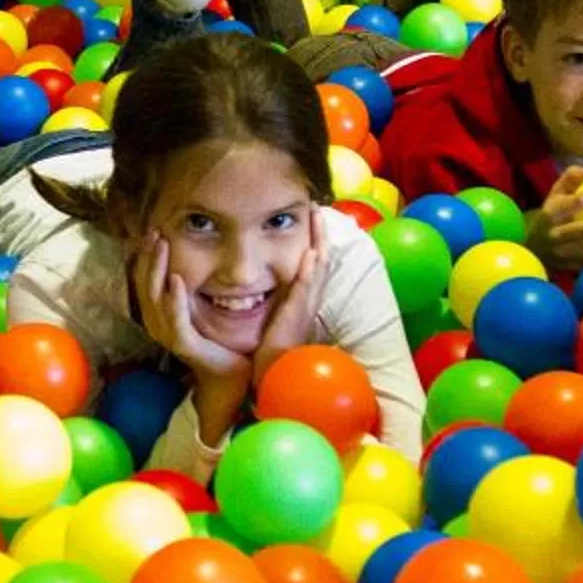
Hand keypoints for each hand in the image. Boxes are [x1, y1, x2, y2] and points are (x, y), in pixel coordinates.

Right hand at [132, 236, 249, 385]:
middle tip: (155, 232)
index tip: (154, 231)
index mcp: (159, 315)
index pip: (145, 280)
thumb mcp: (199, 311)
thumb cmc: (217, 342)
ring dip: (158, 268)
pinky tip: (176, 279)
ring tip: (162, 245)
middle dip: (150, 256)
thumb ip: (191, 291)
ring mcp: (168, 334)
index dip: (147, 256)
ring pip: (155, 296)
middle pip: (145, 284)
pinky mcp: (183, 343)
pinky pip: (175, 317)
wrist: (228, 375)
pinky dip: (174, 297)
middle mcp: (157, 324)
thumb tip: (190, 263)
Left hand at [249, 231, 326, 383]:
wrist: (271, 375)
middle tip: (317, 208)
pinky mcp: (298, 316)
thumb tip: (261, 285)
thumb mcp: (273, 318)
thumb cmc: (268, 351)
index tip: (310, 219)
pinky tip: (311, 253)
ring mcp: (306, 307)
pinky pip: (307, 289)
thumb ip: (273, 301)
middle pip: (321, 259)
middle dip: (320, 233)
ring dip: (319, 242)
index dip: (314, 240)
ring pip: (319, 268)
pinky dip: (311, 270)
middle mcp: (309, 300)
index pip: (312, 264)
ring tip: (317, 218)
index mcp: (303, 300)